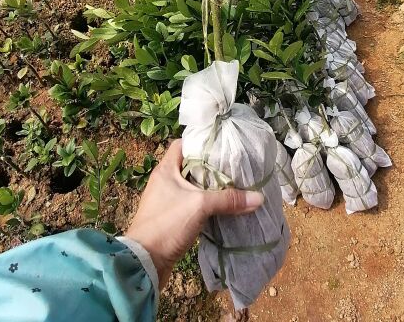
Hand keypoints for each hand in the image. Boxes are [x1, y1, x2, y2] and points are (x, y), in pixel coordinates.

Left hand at [125, 139, 264, 287]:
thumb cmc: (167, 224)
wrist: (144, 262)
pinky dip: (205, 203)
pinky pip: (192, 203)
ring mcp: (167, 199)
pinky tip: (222, 205)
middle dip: (211, 165)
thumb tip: (258, 198)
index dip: (200, 141)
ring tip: (232, 183)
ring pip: (192, 185)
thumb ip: (228, 199)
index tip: (221, 144)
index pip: (182, 144)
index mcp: (166, 169)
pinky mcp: (171, 217)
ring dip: (209, 186)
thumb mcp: (200, 206)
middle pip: (190, 165)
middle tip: (232, 164)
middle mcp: (165, 181)